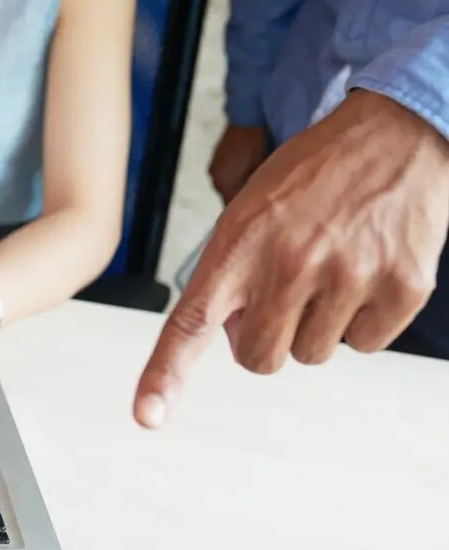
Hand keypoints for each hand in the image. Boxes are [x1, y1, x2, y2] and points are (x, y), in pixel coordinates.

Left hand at [134, 90, 448, 428]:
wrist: (394, 133)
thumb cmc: (314, 175)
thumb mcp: (250, 210)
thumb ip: (232, 273)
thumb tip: (233, 335)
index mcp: (240, 244)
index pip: (190, 321)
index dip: (165, 374)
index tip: (147, 416)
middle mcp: (290, 264)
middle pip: (259, 358)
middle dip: (264, 338)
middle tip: (282, 293)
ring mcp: (348, 277)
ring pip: (312, 355)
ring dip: (315, 325)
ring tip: (328, 267)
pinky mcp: (401, 287)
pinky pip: (366, 344)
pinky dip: (363, 320)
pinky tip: (364, 271)